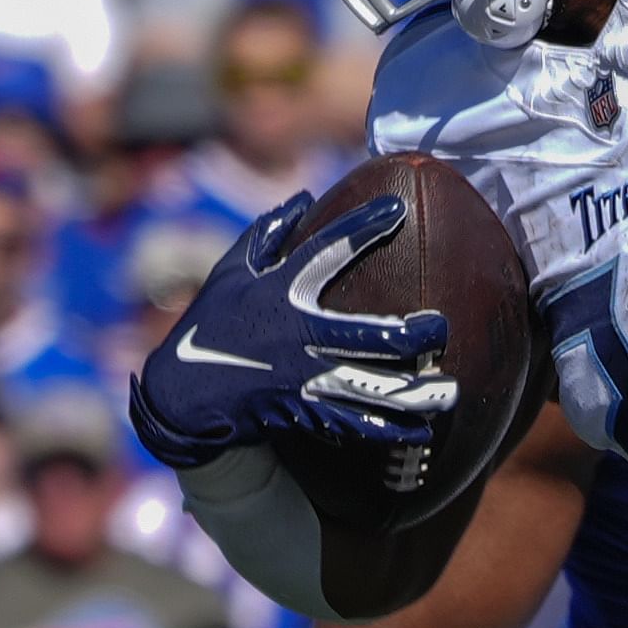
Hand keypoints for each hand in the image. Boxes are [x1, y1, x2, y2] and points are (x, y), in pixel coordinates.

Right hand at [128, 192, 444, 467]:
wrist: (178, 395)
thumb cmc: (209, 324)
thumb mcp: (230, 271)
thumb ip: (268, 234)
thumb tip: (305, 197)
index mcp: (280, 291)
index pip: (326, 252)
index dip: (362, 229)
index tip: (398, 210)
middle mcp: (295, 334)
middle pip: (365, 334)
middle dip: (409, 335)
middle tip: (441, 329)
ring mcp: (299, 377)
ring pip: (366, 388)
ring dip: (411, 394)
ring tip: (449, 393)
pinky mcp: (298, 411)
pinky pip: (350, 423)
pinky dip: (386, 429)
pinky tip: (418, 431)